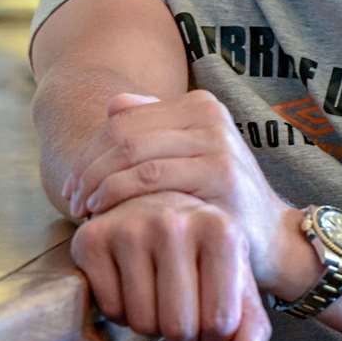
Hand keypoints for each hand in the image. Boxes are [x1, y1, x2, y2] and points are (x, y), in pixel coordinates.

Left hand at [69, 90, 300, 292]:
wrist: (270, 236)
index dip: (89, 150)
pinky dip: (118, 196)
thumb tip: (112, 105)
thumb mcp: (190, 155)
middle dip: (88, 167)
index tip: (72, 182)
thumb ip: (153, 128)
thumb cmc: (218, 198)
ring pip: (134, 156)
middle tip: (71, 198)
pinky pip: (152, 180)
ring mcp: (217, 144)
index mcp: (199, 104)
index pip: (123, 119)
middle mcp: (210, 117)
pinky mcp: (219, 176)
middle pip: (124, 135)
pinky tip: (105, 215)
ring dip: (98, 184)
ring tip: (83, 209)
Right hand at [71, 190, 271, 340]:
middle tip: (182, 313)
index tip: (211, 321)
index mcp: (220, 229)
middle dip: (182, 337)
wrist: (153, 213)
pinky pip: (110, 309)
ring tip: (157, 296)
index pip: (220, 322)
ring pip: (141, 322)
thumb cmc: (200, 254)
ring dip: (150, 325)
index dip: (215, 338)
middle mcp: (174, 221)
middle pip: (178, 327)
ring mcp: (130, 226)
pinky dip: (120, 311)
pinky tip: (129, 285)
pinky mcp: (93, 237)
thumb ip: (250, 326)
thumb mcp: (235, 284)